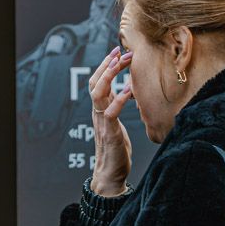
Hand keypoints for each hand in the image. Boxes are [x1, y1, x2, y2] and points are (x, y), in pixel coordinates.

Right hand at [89, 45, 133, 195]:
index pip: (98, 81)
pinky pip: (110, 112)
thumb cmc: (116, 150)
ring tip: (120, 63)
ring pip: (98, 92)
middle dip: (108, 65)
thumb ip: (118, 107)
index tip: (118, 51)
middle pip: (95, 82)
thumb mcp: (118, 123)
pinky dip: (118, 99)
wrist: (110, 174)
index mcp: (101, 109)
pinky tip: (128, 90)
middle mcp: (98, 112)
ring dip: (109, 76)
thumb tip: (129, 90)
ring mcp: (102, 122)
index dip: (106, 65)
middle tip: (122, 51)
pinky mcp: (109, 133)